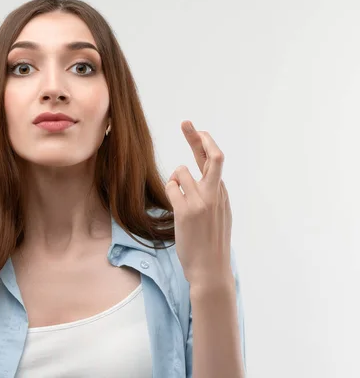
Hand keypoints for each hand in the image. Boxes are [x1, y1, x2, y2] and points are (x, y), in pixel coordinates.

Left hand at [165, 121, 232, 287]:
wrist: (211, 269)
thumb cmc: (211, 244)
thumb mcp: (218, 216)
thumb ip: (212, 195)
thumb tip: (200, 177)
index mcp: (223, 194)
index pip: (215, 161)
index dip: (205, 143)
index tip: (196, 130)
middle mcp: (216, 194)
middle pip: (211, 157)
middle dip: (198, 137)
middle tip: (186, 123)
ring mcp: (203, 202)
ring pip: (181, 172)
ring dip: (174, 179)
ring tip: (177, 199)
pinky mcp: (187, 211)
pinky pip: (172, 187)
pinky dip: (170, 190)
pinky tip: (174, 206)